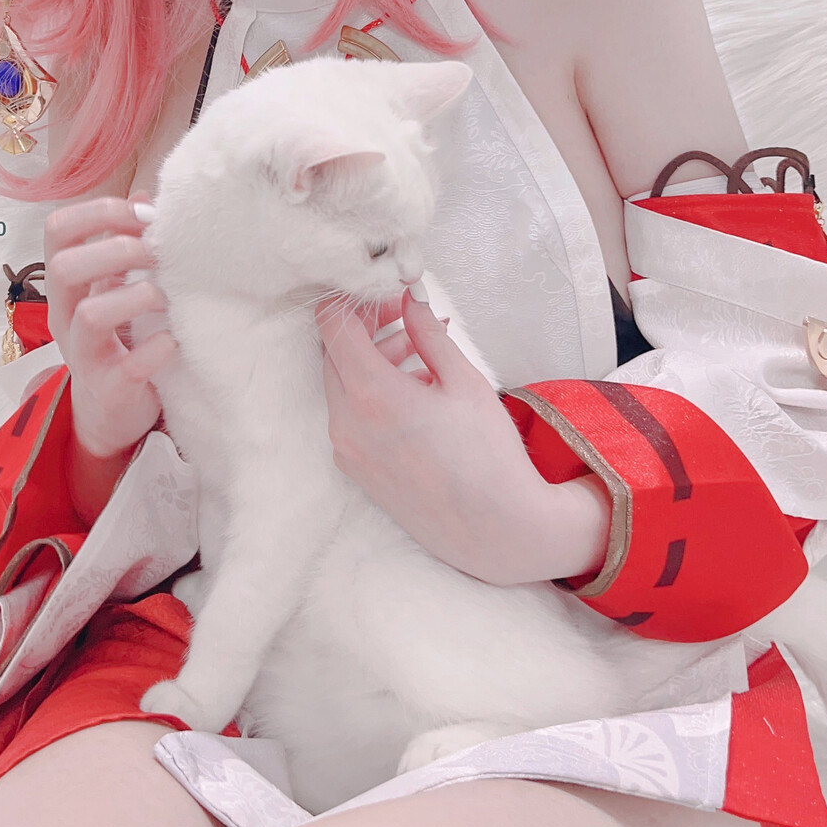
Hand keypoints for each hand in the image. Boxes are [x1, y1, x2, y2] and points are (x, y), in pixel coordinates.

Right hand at [43, 189, 176, 466]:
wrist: (110, 411)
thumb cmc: (115, 337)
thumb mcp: (112, 287)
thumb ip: (123, 244)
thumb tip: (145, 198)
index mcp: (66, 285)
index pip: (56, 230)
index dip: (97, 213)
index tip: (141, 217)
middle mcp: (65, 316)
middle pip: (65, 268)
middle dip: (118, 251)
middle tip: (159, 255)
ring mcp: (83, 355)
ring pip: (91, 315)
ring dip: (136, 296)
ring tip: (165, 298)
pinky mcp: (110, 389)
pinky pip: (129, 366)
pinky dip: (156, 348)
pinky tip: (172, 340)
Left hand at [317, 290, 611, 585]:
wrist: (494, 529)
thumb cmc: (487, 456)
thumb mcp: (464, 381)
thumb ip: (428, 334)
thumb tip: (411, 298)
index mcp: (370, 394)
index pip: (332, 325)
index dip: (356, 301)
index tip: (388, 296)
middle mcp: (346, 422)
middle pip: (333, 353)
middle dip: (365, 328)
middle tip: (406, 318)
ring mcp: (346, 449)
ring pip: (341, 385)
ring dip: (372, 360)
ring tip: (421, 352)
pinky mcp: (355, 469)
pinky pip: (350, 416)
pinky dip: (371, 394)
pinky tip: (415, 390)